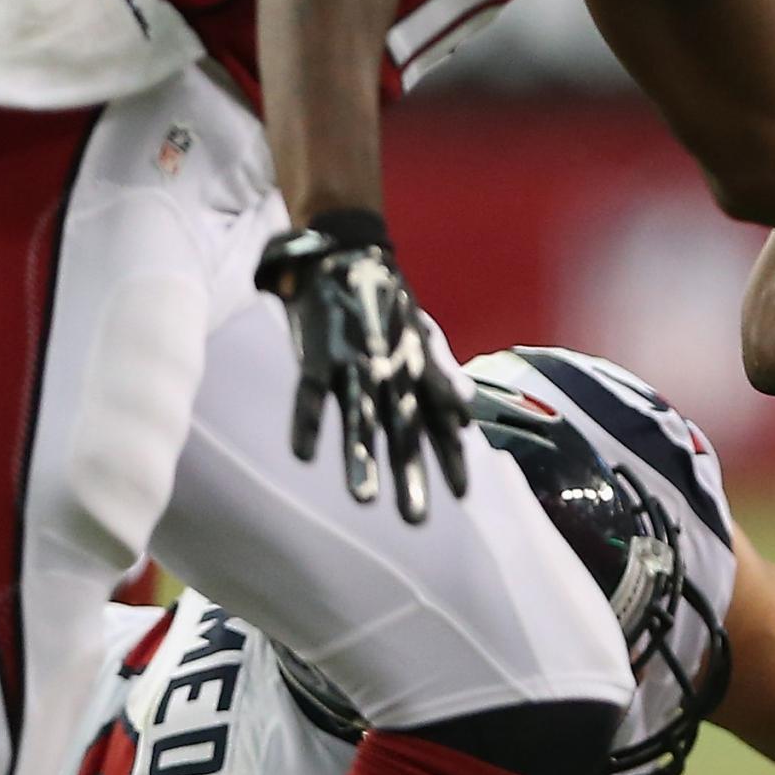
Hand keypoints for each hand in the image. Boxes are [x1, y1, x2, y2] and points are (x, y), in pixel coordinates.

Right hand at [253, 216, 470, 524]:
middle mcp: (390, 373)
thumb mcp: (425, 336)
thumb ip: (446, 376)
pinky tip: (304, 455)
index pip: (439, 422)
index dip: (451, 456)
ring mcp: (353, 365)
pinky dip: (308, 421)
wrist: (345, 255)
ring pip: (358, 420)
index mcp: (418, 371)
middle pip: (402, 431)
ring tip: (364, 499)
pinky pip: (310, 394)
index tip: (462, 493)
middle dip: (410, 474)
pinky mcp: (317, 355)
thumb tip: (470, 415)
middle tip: (416, 518)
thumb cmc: (389, 304)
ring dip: (360, 459)